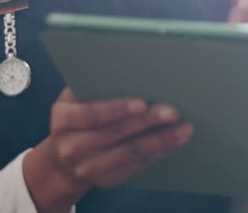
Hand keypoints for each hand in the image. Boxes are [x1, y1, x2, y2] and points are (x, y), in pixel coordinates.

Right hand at [23, 89, 192, 212]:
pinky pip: (137, 165)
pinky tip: (175, 140)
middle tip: (173, 111)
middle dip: (147, 122)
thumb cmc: (78, 114)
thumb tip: (133, 67)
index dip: (117, 109)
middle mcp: (72, 148)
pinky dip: (159, 152)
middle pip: (115, 134)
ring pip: (130, 154)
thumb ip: (94, 85)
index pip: (91, 114)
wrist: (63, 159)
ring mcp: (89, 168)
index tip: (142, 103)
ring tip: (184, 128)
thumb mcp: (75, 98)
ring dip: (160, 140)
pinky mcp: (107, 180)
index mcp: (63, 120)